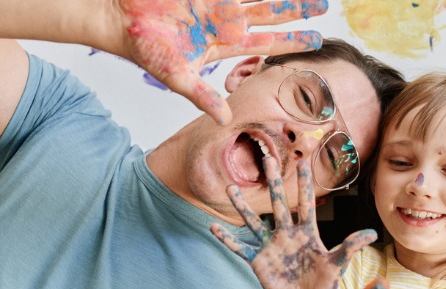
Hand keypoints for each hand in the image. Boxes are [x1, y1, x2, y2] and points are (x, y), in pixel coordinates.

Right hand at [117, 0, 326, 123]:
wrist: (120, 19)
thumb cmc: (145, 49)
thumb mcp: (177, 76)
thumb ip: (201, 95)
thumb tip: (225, 120)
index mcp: (225, 42)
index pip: (268, 43)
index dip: (293, 42)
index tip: (318, 40)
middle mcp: (226, 20)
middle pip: (271, 14)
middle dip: (297, 10)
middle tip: (326, 6)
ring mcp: (215, 1)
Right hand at [211, 155, 375, 288]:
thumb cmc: (324, 285)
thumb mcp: (338, 265)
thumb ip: (350, 247)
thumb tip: (372, 233)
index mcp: (307, 233)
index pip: (305, 203)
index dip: (304, 182)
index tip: (303, 159)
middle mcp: (287, 235)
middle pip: (278, 204)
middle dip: (272, 182)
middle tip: (266, 158)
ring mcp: (270, 247)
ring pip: (254, 221)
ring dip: (242, 205)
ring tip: (230, 187)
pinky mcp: (258, 262)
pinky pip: (240, 248)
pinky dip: (226, 239)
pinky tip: (212, 227)